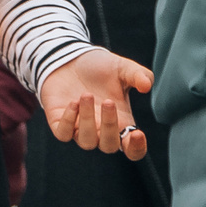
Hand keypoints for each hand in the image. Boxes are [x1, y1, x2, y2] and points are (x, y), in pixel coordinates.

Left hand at [40, 46, 155, 158]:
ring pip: (86, 141)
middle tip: (109, 101)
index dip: (136, 148)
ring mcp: (79, 128)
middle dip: (109, 126)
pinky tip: (73, 102)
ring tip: (86, 95)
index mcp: (121, 121)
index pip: (132, 148)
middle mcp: (101, 130)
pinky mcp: (59, 123)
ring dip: (87, 120)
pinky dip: (68, 120)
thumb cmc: (101, 68)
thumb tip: (147, 86)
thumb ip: (139, 75)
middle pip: (109, 146)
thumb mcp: (123, 68)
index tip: (137, 134)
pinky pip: (64, 133)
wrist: (70, 58)